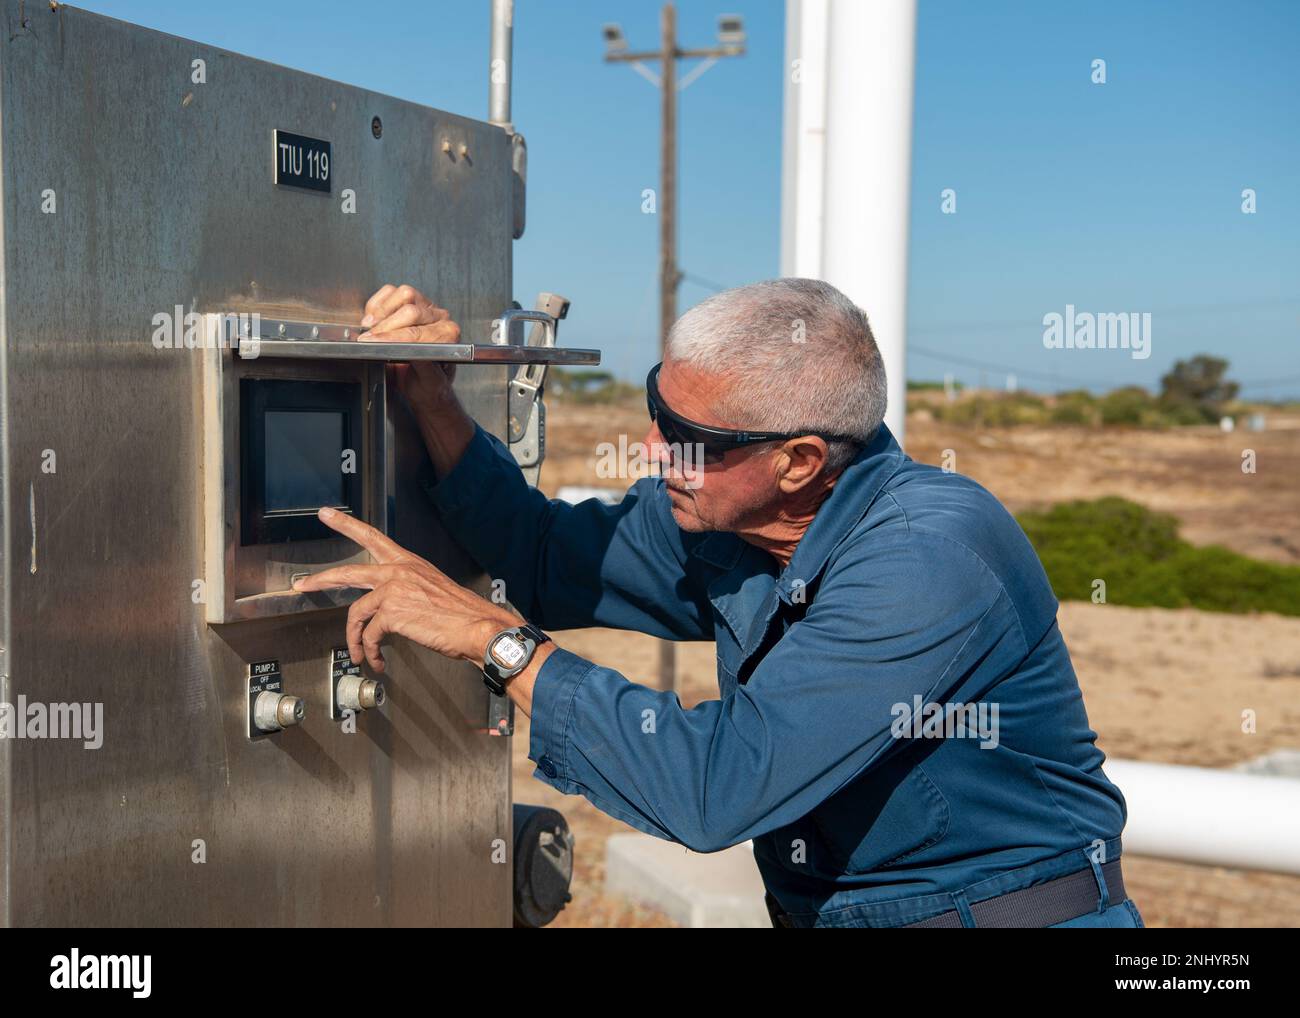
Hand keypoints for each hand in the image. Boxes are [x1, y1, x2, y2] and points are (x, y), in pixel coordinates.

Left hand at [292, 506, 521, 672]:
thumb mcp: (433, 592)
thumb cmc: (462, 615)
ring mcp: (394, 590)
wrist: (478, 628)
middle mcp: (399, 571)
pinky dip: (370, 651)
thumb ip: (407, 593)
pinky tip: (377, 660)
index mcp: (409, 563)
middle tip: (303, 585)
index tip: (327, 514)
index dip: (346, 524)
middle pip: (348, 572)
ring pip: (355, 613)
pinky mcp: (392, 612)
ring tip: (359, 654)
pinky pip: (369, 635)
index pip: (372, 536)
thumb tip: (388, 610)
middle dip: (320, 579)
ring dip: (353, 639)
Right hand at [359, 284, 461, 413]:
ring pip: (403, 295)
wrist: (421, 384)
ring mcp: (425, 305)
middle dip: (384, 327)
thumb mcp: (429, 384)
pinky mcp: (410, 299)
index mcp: (448, 336)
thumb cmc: (427, 384)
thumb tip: (417, 356)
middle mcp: (439, 318)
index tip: (373, 344)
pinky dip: (377, 305)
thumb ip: (426, 370)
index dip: (392, 338)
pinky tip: (373, 322)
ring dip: (382, 312)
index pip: (418, 333)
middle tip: (366, 340)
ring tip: (370, 331)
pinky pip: (390, 292)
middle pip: (410, 311)